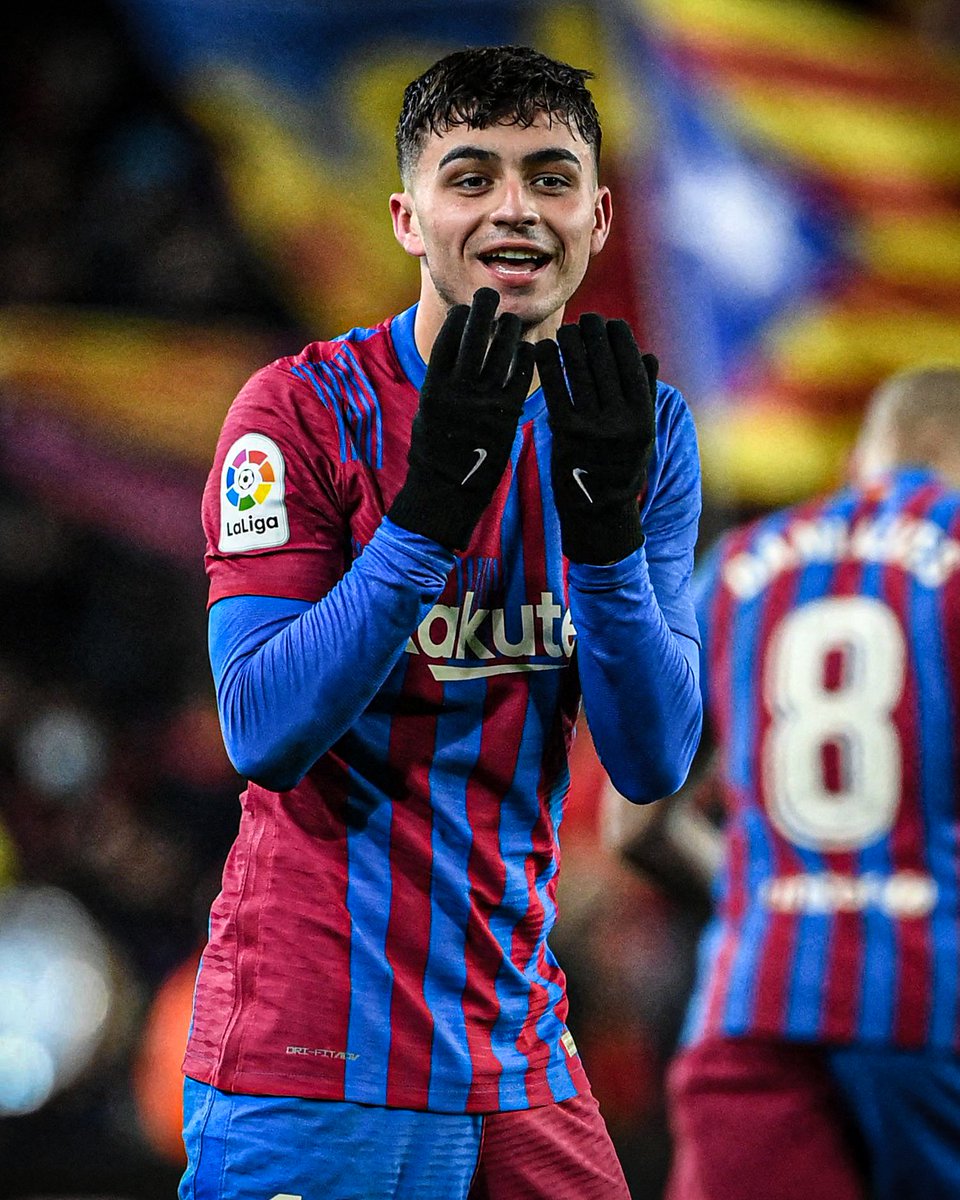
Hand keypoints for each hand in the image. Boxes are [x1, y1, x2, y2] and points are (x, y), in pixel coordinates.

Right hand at [390, 288, 534, 550]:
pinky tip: (530, 348)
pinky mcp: (506, 417)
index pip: (446, 341)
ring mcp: (483, 404)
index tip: (465, 308)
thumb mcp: (426, 416)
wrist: (446, 493)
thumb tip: (451, 358)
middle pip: (473, 338)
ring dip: (508, 330)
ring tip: (511, 319)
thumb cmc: (435, 455)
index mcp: (433, 390)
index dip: (457, 320)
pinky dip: (526, 358)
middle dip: (481, 311)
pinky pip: (521, 377)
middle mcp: (457, 393)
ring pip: (500, 353)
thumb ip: (440, 387)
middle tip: (488, 294)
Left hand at [535, 314, 657, 563]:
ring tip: (567, 330)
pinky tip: (544, 348)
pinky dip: (549, 365)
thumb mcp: (642, 436)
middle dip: (594, 335)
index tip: (610, 324)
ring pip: (581, 372)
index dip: (620, 339)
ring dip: (572, 344)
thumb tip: (647, 355)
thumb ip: (645, 396)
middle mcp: (621, 422)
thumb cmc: (620, 467)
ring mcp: (592, 428)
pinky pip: (556, 389)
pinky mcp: (565, 433)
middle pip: (606, 364)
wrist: (597, 511)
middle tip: (585, 319)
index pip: (632, 365)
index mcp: (643, 418)